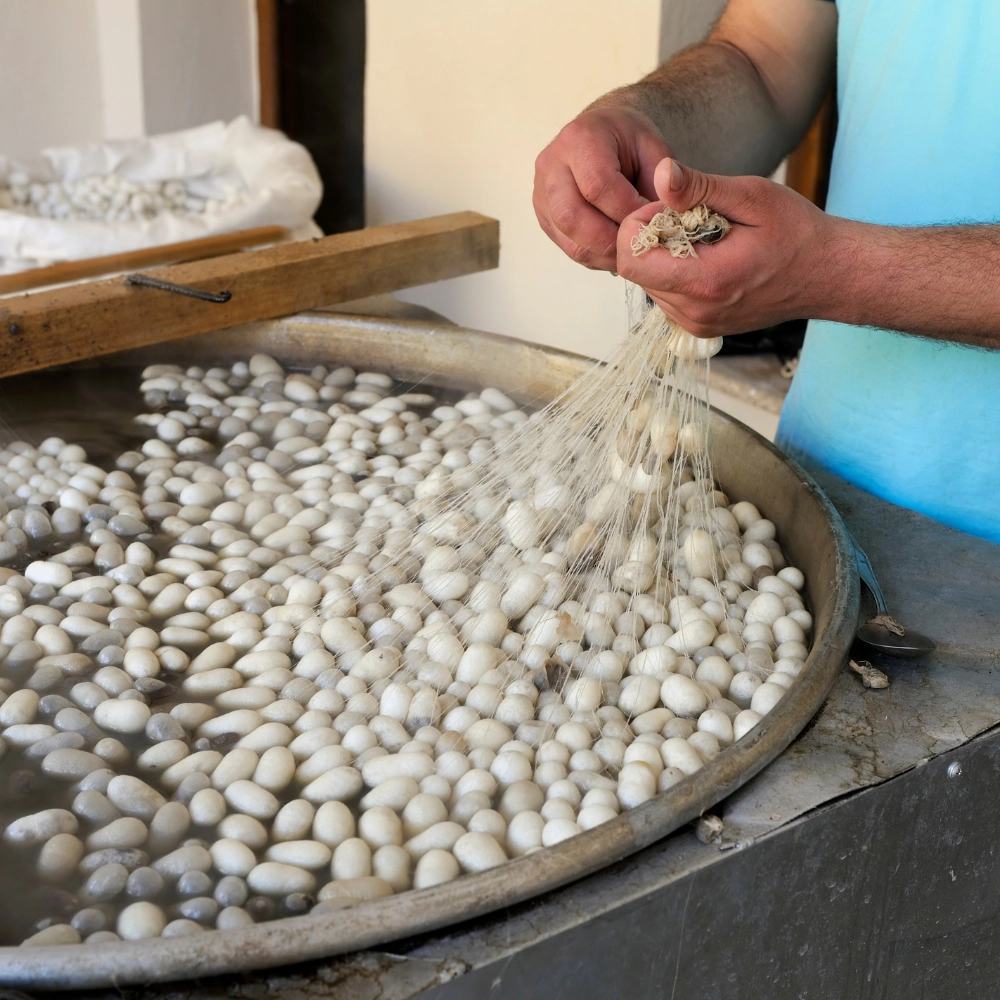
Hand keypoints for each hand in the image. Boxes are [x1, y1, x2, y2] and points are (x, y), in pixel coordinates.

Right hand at [533, 106, 672, 270]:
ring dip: (603, 254)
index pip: (597, 186)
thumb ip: (664, 180)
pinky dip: (595, 255)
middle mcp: (551, 166)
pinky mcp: (544, 217)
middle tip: (639, 244)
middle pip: (572, 217)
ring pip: (568, 239)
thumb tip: (666, 216)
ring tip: (630, 250)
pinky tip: (615, 249)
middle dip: (611, 240)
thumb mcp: (654, 148)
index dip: (628, 211)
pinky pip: (568, 247)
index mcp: (579, 139)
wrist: (602, 135)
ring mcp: (542, 194)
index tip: (653, 221)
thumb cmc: (629, 142)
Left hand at [616, 158, 835, 334]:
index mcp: (705, 281)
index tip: (671, 206)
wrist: (826, 275)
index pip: (632, 258)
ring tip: (704, 238)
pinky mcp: (697, 326)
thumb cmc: (796, 233)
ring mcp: (694, 323)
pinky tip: (707, 257)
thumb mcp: (753, 198)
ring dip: (665, 255)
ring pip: (648, 282)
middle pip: (636, 270)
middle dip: (652, 237)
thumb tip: (662, 173)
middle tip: (690, 217)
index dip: (640, 224)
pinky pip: (666, 295)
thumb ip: (701, 188)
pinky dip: (676, 271)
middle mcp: (694, 311)